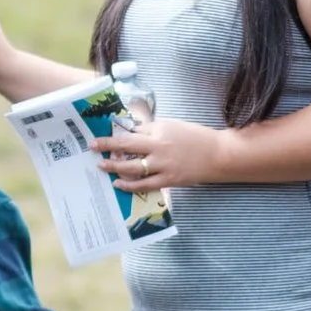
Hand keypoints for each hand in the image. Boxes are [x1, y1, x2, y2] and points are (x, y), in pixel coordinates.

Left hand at [96, 117, 225, 191]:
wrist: (218, 154)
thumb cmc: (196, 137)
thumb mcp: (173, 126)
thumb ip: (152, 130)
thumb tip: (132, 133)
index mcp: (160, 130)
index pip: (132, 131)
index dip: (115, 133)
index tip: (101, 135)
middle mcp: (159, 146)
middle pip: (127, 145)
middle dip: (107, 146)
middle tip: (92, 147)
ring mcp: (163, 165)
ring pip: (132, 167)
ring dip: (114, 166)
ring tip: (102, 166)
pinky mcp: (169, 180)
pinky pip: (144, 184)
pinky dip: (129, 185)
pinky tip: (118, 183)